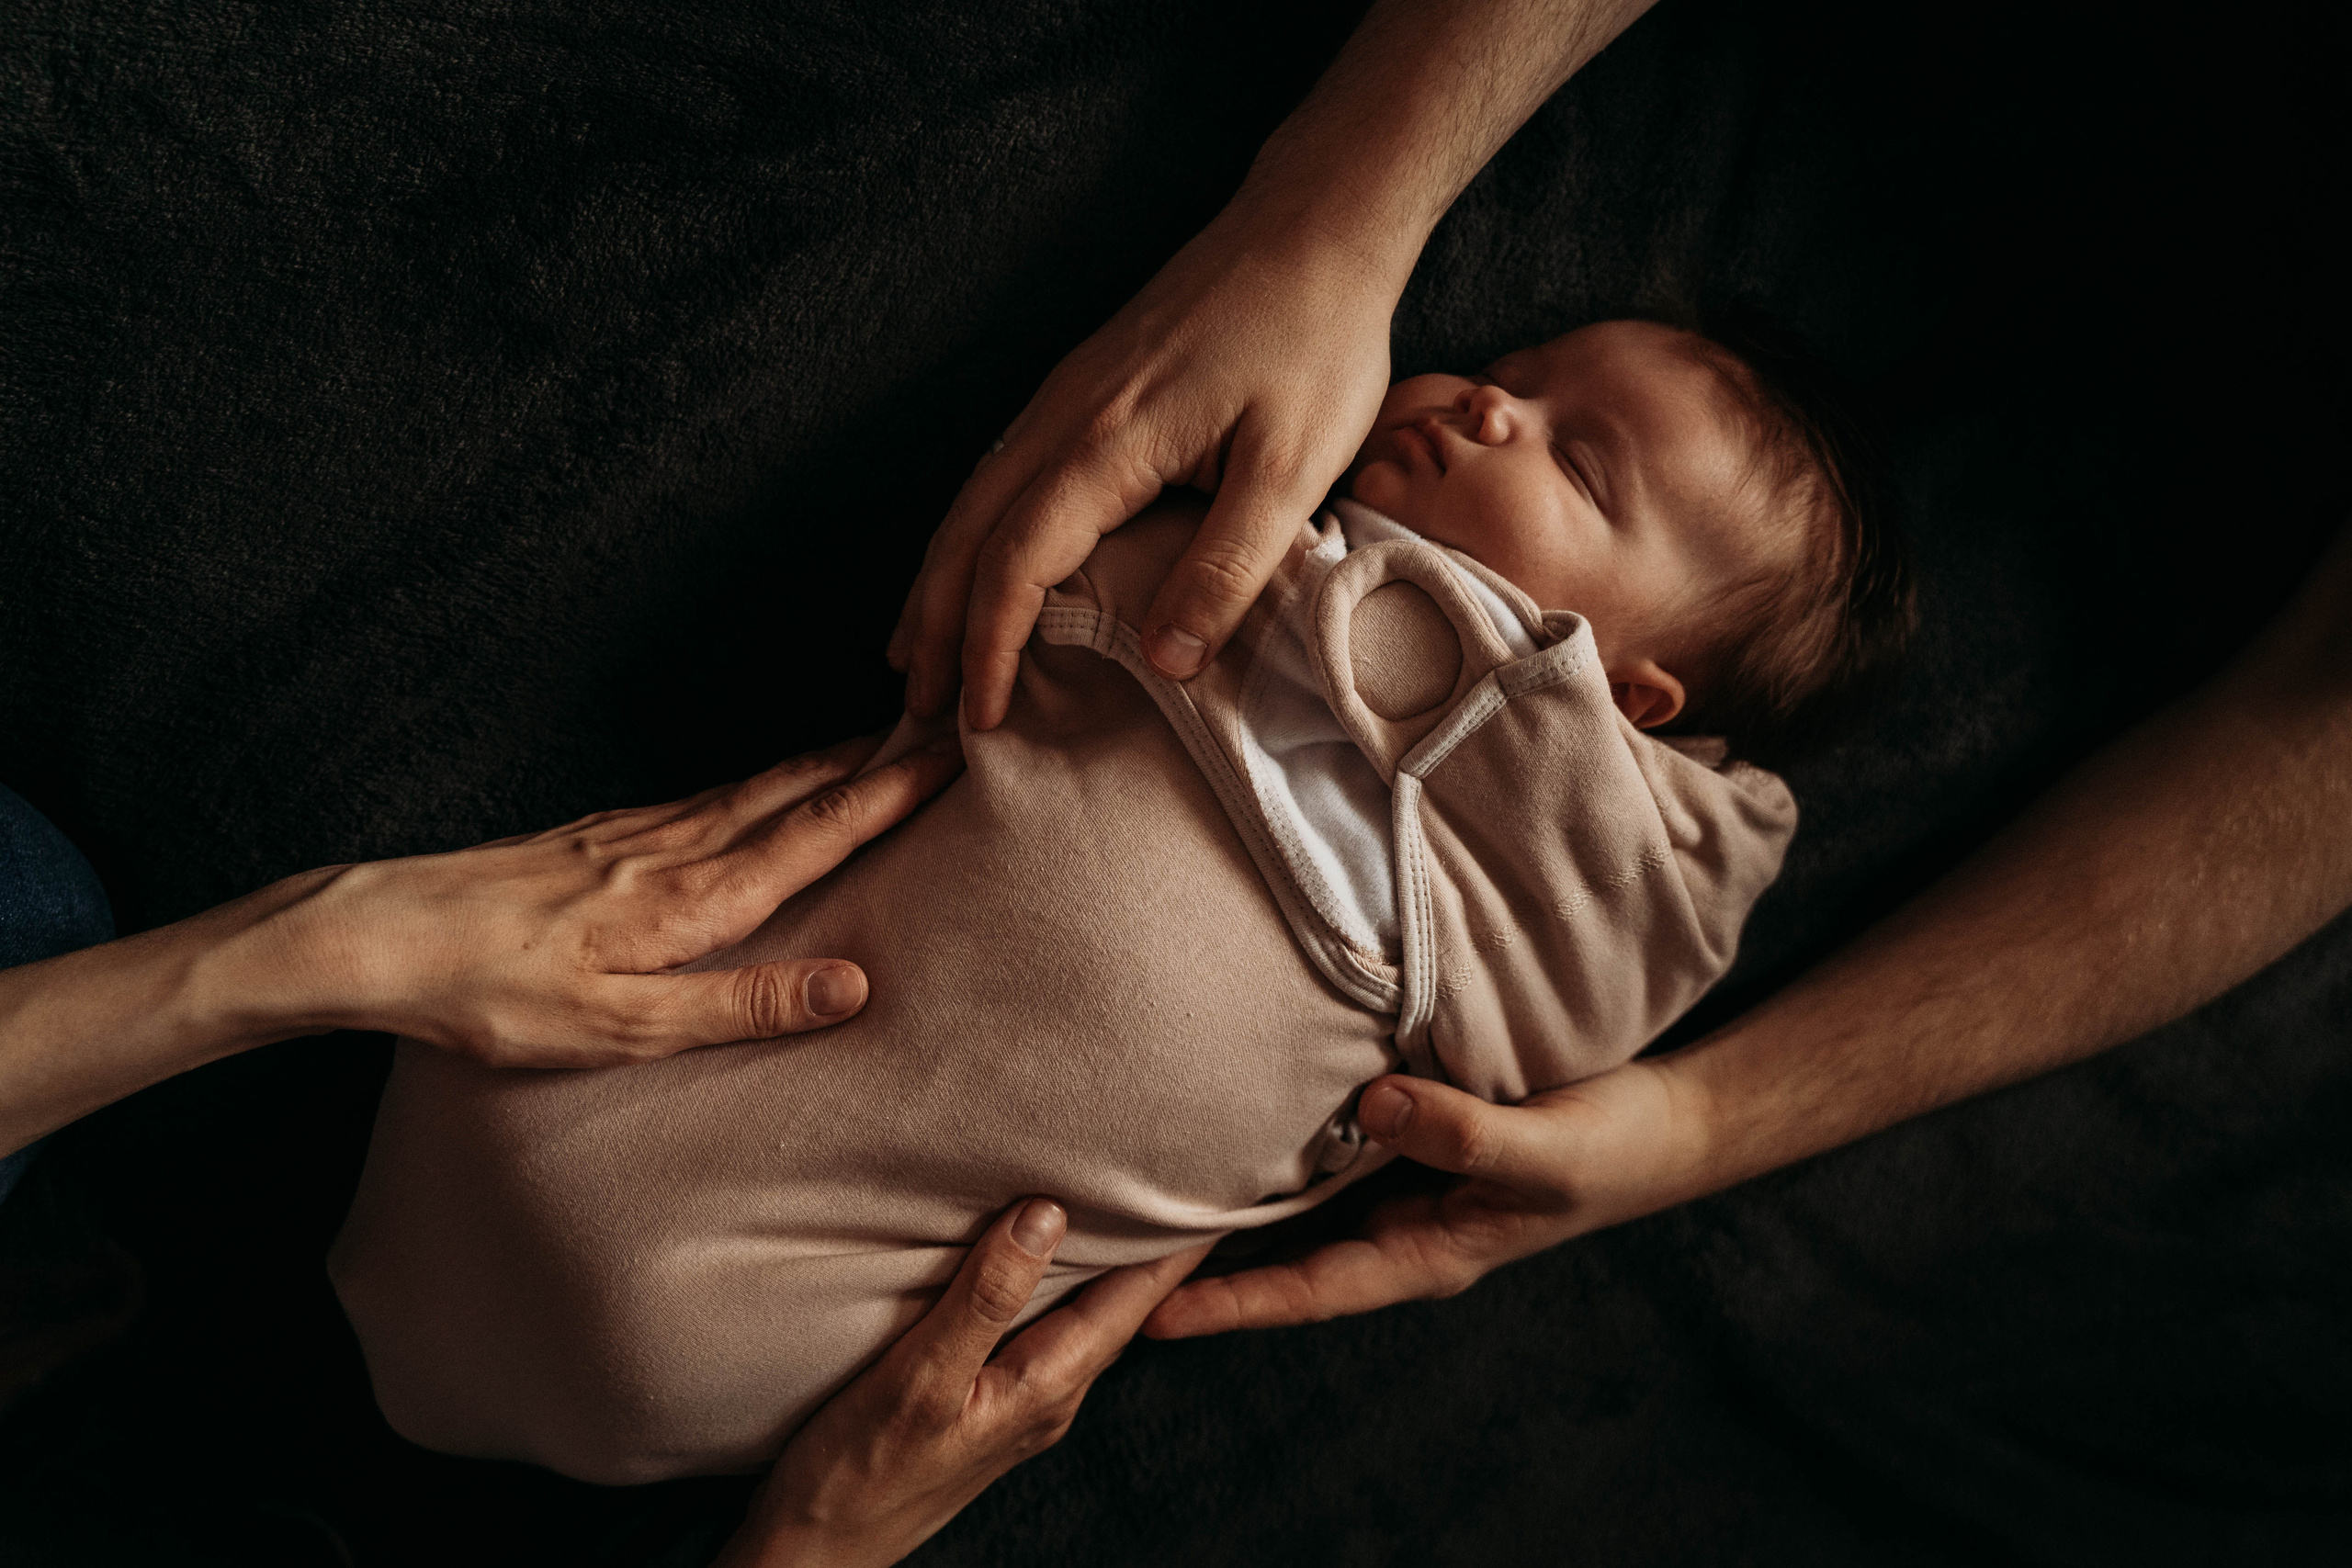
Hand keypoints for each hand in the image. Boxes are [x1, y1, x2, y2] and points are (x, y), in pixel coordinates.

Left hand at [241, 734, 965, 1068]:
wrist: (378, 934)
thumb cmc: (495, 996)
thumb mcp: (625, 1029)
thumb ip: (743, 1005)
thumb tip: (856, 985)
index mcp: (691, 899)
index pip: (819, 832)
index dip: (895, 791)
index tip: (961, 750)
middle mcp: (672, 848)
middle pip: (798, 788)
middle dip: (879, 753)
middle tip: (949, 717)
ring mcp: (632, 833)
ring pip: (755, 784)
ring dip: (828, 758)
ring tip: (884, 738)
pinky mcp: (596, 834)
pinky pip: (707, 794)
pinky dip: (762, 777)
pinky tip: (765, 781)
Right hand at [718, 1201, 1209, 1567]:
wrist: (814, 1553)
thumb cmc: (858, 1472)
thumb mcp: (920, 1379)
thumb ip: (985, 1299)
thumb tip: (1046, 1214)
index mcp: (1048, 1385)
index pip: (1138, 1295)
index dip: (1179, 1238)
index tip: (1215, 1178)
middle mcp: (1051, 1394)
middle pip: (1125, 1302)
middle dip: (1158, 1240)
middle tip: (1185, 1169)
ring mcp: (1022, 1403)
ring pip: (1087, 1314)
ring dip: (1111, 1259)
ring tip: (1131, 1197)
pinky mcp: (989, 1403)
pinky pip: (1047, 1328)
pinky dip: (1062, 1282)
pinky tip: (1048, 1260)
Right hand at [889, 203, 1399, 729]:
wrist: (1313, 227)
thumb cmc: (1315, 343)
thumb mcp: (1293, 468)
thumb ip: (1227, 567)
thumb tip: (1165, 662)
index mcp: (1105, 443)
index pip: (1015, 564)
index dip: (987, 647)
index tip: (981, 716)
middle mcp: (1063, 416)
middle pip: (965, 534)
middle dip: (934, 626)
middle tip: (918, 708)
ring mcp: (1065, 395)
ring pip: (971, 500)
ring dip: (938, 582)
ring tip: (917, 651)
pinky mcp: (1085, 385)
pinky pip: (999, 472)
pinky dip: (970, 535)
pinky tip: (975, 564)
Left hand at [1144, 1061, 1701, 1335]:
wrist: (1665, 1123)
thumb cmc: (1612, 1149)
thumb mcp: (1543, 1148)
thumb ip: (1464, 1131)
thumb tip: (1375, 1104)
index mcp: (1426, 1253)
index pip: (1308, 1289)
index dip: (1232, 1303)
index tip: (1152, 1313)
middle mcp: (1401, 1228)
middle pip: (1285, 1258)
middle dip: (1206, 1264)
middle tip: (1113, 1256)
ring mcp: (1406, 1188)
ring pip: (1300, 1206)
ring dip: (1231, 1205)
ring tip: (1141, 1193)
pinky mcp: (1414, 1142)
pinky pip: (1330, 1153)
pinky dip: (1278, 1147)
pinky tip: (1229, 1122)